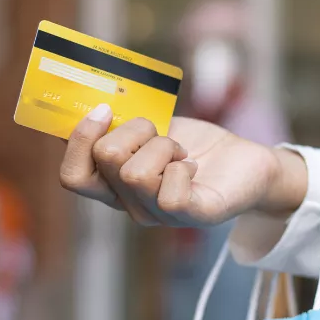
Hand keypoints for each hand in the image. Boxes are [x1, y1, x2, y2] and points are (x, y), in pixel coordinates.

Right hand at [59, 104, 306, 226]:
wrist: (247, 160)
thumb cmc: (196, 144)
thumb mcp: (151, 130)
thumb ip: (119, 126)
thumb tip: (85, 103)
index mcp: (115, 186)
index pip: (73, 177)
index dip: (80, 139)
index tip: (104, 110)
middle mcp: (132, 206)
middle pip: (106, 159)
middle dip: (135, 129)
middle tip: (162, 136)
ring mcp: (160, 215)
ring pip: (135, 173)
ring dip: (163, 146)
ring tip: (181, 152)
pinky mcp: (194, 216)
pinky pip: (168, 195)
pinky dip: (181, 168)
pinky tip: (193, 167)